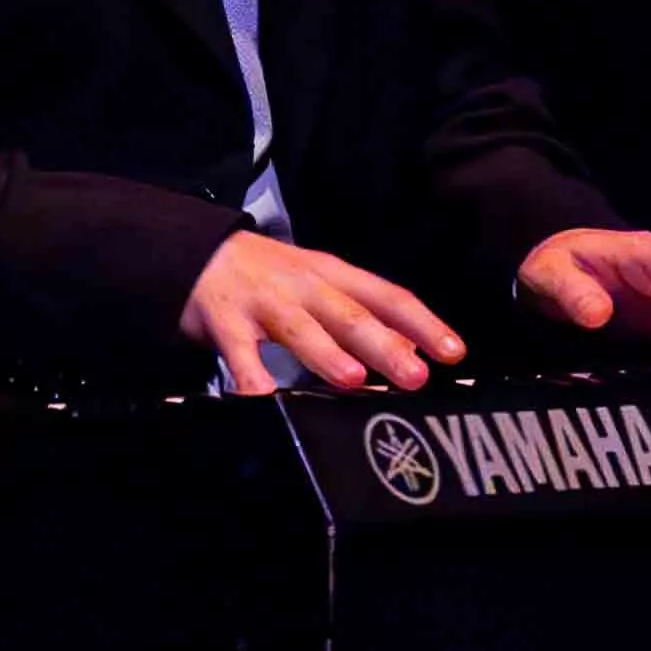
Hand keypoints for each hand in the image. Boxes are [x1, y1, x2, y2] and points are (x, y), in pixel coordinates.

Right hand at [182, 232, 464, 395]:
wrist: (196, 250)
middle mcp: (305, 286)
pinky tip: (264, 400)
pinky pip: (238, 353)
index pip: (389, 297)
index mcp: (335, 276)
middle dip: (385, 345)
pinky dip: (250, 376)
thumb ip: (363, 316)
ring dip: (327, 354)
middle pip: (350, 315)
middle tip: (415, 376)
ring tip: (353, 379)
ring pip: (300, 329)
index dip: (423, 323)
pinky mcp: (224, 320)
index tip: (453, 352)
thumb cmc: (269, 275)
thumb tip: (414, 349)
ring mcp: (264, 302)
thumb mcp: (322, 286)